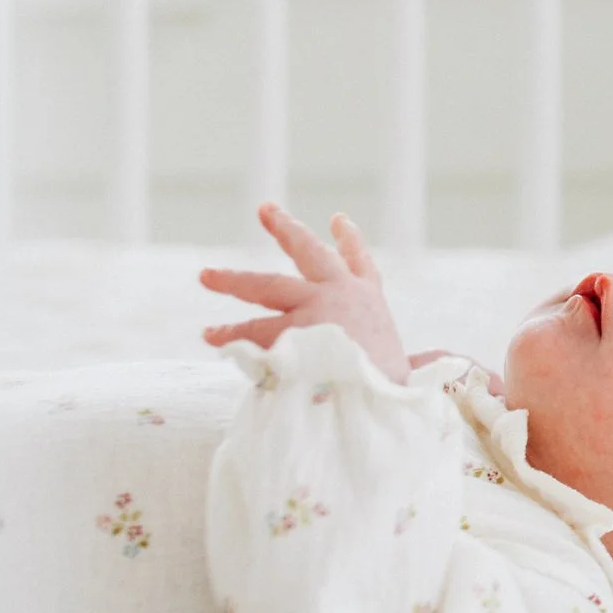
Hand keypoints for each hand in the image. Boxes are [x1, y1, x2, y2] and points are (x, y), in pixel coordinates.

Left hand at [200, 204, 411, 383]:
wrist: (382, 403)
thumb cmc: (391, 393)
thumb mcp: (392, 367)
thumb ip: (377, 359)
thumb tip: (405, 373)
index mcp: (370, 303)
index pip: (362, 265)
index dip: (350, 241)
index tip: (338, 219)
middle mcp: (342, 296)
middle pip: (308, 252)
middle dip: (286, 229)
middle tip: (265, 209)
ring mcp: (315, 308)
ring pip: (265, 286)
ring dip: (233, 280)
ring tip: (207, 277)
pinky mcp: (288, 329)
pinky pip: (252, 332)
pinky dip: (232, 337)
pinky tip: (213, 338)